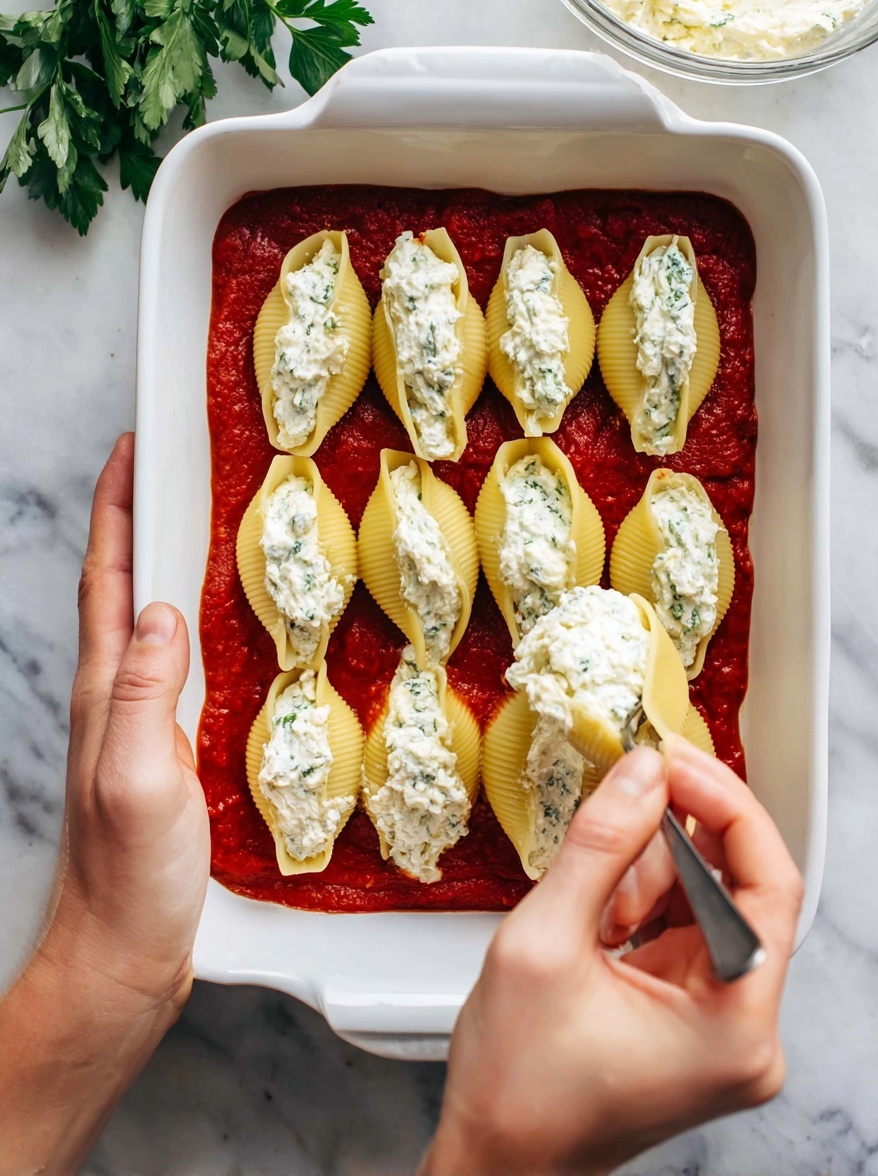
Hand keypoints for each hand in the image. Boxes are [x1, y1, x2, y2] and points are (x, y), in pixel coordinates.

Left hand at [0, 434, 208, 1173]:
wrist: (124, 957)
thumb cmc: (128, 881)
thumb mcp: (138, 782)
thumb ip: (142, 695)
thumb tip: (163, 610)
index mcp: (106, 690)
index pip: (108, 580)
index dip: (116, 510)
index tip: (133, 450)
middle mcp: (119, 695)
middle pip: (129, 587)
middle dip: (146, 518)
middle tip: (187, 469)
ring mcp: (144, 723)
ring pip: (159, 622)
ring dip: (177, 565)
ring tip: (220, 526)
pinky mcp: (174, 751)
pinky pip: (189, 666)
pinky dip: (209, 625)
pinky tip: (242, 629)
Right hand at [423, 738, 802, 1175]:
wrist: (496, 1163)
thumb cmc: (516, 1087)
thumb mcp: (544, 944)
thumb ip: (599, 846)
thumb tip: (641, 773)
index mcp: (734, 1025)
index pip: (767, 884)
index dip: (724, 807)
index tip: (674, 761)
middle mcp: (746, 1033)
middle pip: (736, 891)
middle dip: (671, 844)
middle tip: (626, 793)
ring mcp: (722, 1030)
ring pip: (705, 906)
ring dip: (646, 880)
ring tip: (589, 907)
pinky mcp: (695, 1023)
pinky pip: (684, 933)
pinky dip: (641, 907)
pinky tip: (597, 919)